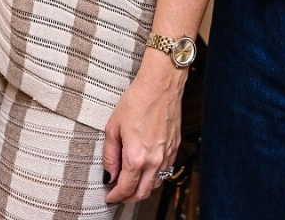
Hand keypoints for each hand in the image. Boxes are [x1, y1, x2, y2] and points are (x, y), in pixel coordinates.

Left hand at [102, 52, 184, 203]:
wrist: (161, 86)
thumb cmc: (137, 101)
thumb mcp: (113, 127)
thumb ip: (110, 154)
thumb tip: (109, 173)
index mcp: (136, 157)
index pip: (125, 187)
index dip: (115, 196)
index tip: (109, 197)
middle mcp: (154, 160)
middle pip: (142, 192)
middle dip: (129, 198)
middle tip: (118, 196)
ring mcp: (167, 155)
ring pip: (156, 184)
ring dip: (143, 189)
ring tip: (131, 185)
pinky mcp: (175, 148)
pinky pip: (165, 171)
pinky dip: (154, 177)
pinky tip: (146, 171)